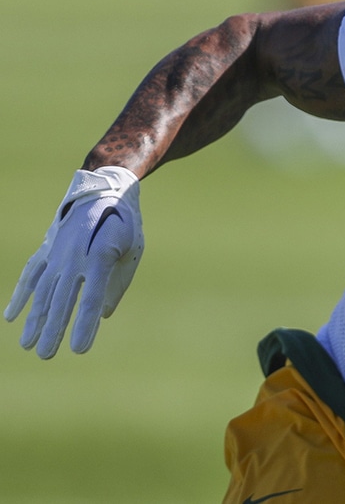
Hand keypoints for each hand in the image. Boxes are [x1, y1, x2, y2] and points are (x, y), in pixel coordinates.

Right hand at [6, 166, 143, 357]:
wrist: (104, 189)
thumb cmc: (124, 223)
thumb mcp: (132, 249)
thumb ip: (117, 283)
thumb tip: (102, 314)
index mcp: (99, 256)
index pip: (90, 299)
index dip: (83, 325)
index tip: (78, 349)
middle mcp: (73, 256)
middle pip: (61, 300)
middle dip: (53, 330)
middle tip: (47, 356)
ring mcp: (56, 252)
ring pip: (42, 292)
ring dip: (34, 319)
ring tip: (27, 345)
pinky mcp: (47, 249)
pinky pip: (30, 274)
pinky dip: (20, 295)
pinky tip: (10, 316)